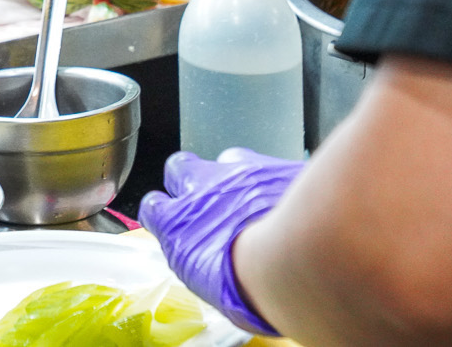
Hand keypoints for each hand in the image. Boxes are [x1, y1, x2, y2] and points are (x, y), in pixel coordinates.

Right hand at [138, 148, 302, 335]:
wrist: (297, 260)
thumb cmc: (253, 286)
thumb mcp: (216, 292)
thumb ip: (206, 266)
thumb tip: (220, 273)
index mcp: (177, 225)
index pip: (153, 208)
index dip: (164, 213)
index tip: (176, 226)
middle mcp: (200, 189)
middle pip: (179, 168)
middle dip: (192, 180)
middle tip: (212, 203)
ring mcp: (237, 171)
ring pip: (226, 159)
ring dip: (237, 178)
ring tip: (255, 201)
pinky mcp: (273, 165)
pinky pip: (269, 165)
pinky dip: (275, 180)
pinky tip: (287, 199)